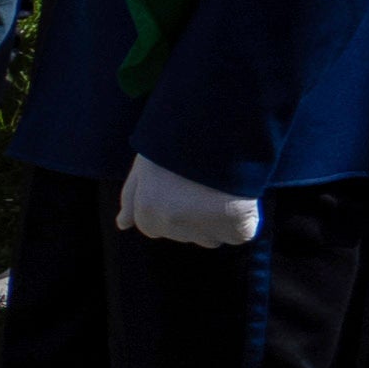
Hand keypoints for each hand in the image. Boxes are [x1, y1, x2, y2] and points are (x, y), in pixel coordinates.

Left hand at [122, 155, 266, 247]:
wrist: (214, 128)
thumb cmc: (176, 143)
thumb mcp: (145, 166)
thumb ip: (131, 198)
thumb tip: (122, 225)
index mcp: (146, 213)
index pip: (155, 228)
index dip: (173, 207)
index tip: (185, 187)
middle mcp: (169, 226)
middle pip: (185, 235)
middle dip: (195, 216)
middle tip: (206, 184)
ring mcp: (202, 229)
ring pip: (212, 239)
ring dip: (218, 222)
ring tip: (222, 190)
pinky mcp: (235, 227)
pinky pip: (242, 234)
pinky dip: (245, 221)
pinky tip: (241, 197)